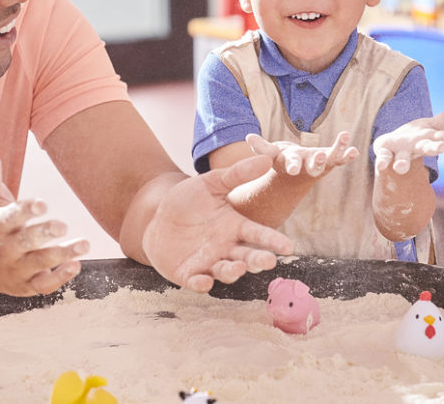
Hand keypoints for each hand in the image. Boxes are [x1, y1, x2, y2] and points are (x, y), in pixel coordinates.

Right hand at [0, 145, 87, 295]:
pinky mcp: (24, 286)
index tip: (42, 203)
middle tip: (63, 225)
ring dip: (62, 255)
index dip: (25, 210)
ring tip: (84, 244)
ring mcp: (14, 269)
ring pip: (39, 264)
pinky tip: (76, 265)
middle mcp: (4, 249)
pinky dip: (60, 278)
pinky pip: (43, 285)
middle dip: (44, 234)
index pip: (10, 217)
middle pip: (25, 243)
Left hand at [142, 155, 294, 292]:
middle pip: (247, 257)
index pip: (258, 234)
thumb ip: (237, 174)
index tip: (288, 246)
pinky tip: (204, 282)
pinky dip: (202, 284)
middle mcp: (226, 248)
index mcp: (235, 226)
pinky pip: (198, 282)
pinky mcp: (189, 274)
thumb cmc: (187, 201)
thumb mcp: (210, 183)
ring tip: (238, 268)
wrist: (155, 217)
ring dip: (233, 272)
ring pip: (226, 271)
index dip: (273, 241)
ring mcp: (209, 263)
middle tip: (268, 261)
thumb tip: (267, 158)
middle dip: (258, 260)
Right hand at [246, 131, 358, 176]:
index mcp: (292, 165)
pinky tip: (355, 150)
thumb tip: (248, 137)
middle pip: (314, 166)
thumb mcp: (271, 155)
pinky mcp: (331, 161)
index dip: (292, 166)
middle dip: (317, 162)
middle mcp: (308, 167)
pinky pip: (340, 159)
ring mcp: (321, 165)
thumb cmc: (280, 161)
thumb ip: (262, 148)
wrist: (295, 174)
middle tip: (321, 156)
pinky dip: (347, 155)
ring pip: (331, 159)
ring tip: (345, 137)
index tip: (293, 169)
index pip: (292, 165)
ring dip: (338, 150)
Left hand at [373, 104, 443, 175]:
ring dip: (402, 163)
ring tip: (400, 168)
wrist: (392, 146)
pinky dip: (382, 161)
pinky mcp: (385, 151)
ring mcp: (400, 150)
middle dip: (434, 147)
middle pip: (426, 147)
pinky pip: (384, 156)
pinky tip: (380, 166)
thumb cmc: (415, 137)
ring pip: (403, 157)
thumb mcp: (431, 125)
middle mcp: (415, 147)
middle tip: (443, 147)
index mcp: (428, 139)